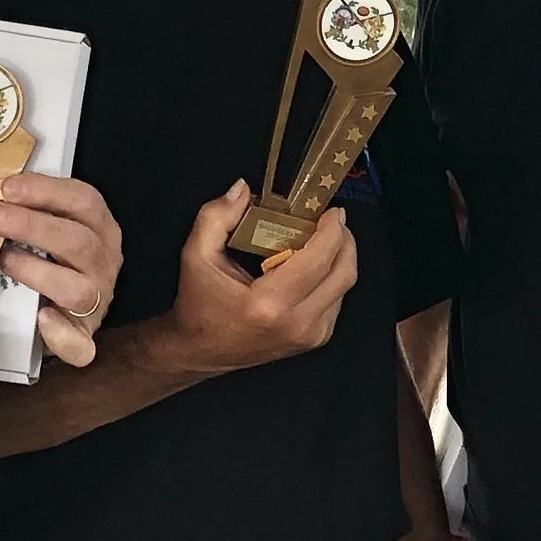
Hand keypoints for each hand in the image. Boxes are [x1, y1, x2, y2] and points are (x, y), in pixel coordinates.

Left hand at [0, 173, 122, 366]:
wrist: (70, 313)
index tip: (7, 187)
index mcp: (100, 230)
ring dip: (37, 271)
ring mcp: (97, 302)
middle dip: (30, 225)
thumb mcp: (52, 228)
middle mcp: (104, 263)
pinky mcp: (84, 337)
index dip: (47, 191)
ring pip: (79, 289)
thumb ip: (32, 210)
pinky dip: (59, 333)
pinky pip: (80, 344)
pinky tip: (40, 318)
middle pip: (78, 241)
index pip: (84, 201)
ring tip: (3, 260)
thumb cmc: (54, 261)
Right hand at [162, 183, 356, 377]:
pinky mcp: (315, 340)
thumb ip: (216, 217)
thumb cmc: (199, 305)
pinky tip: (315, 263)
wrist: (200, 352)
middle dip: (344, 240)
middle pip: (343, 273)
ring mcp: (310, 336)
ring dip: (340, 257)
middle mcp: (296, 324)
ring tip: (323, 238)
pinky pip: (337, 300)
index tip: (332, 210)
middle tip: (332, 219)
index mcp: (268, 304)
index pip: (318, 260)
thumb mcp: (196, 256)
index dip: (332, 231)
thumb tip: (243, 188)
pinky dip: (332, 276)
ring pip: (344, 287)